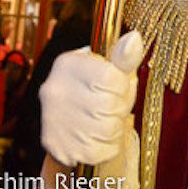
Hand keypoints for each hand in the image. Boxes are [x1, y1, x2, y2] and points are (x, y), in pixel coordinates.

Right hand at [40, 30, 143, 166]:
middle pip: (110, 104)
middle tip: (112, 106)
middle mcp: (54, 89)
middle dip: (120, 108)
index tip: (117, 86)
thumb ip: (124, 56)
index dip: (123, 85)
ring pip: (107, 130)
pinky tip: (99, 137)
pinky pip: (101, 151)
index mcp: (67, 63)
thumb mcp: (112, 68)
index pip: (109, 76)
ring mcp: (53, 120)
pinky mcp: (57, 147)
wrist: (72, 127)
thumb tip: (134, 37)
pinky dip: (108, 147)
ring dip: (115, 128)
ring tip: (106, 120)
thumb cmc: (99, 91)